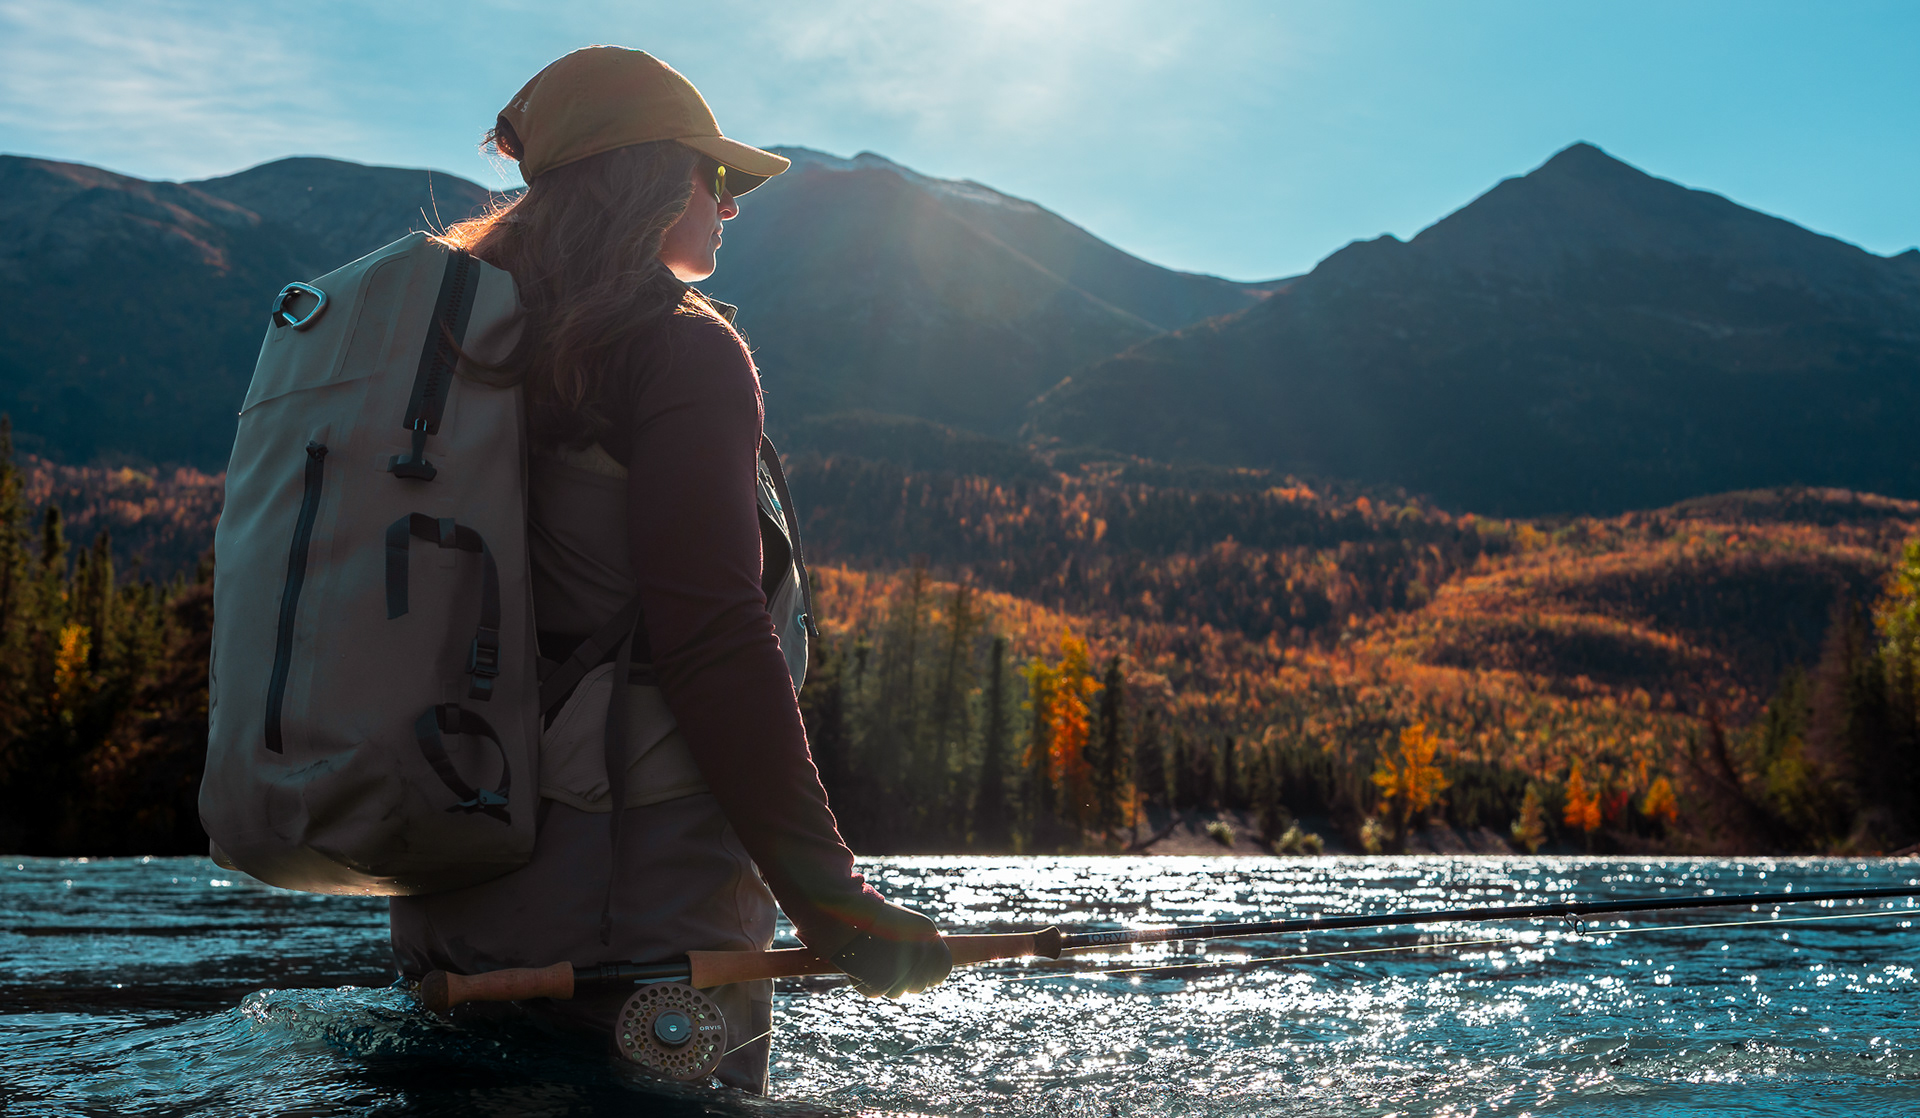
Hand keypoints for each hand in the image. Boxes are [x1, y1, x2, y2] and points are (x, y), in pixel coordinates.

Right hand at [828, 902, 951, 997]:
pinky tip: (858, 964)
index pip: (943, 968)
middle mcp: (919, 952)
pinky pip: (875, 992)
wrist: (840, 912)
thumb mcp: (905, 925)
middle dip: (906, 980)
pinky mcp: (880, 981)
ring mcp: (901, 968)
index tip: (919, 972)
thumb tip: (932, 977)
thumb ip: (921, 948)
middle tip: (886, 963)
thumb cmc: (870, 917)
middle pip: (920, 985)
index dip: (932, 974)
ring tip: (870, 959)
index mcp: (928, 934)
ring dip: (884, 981)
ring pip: (898, 991)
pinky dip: (865, 983)